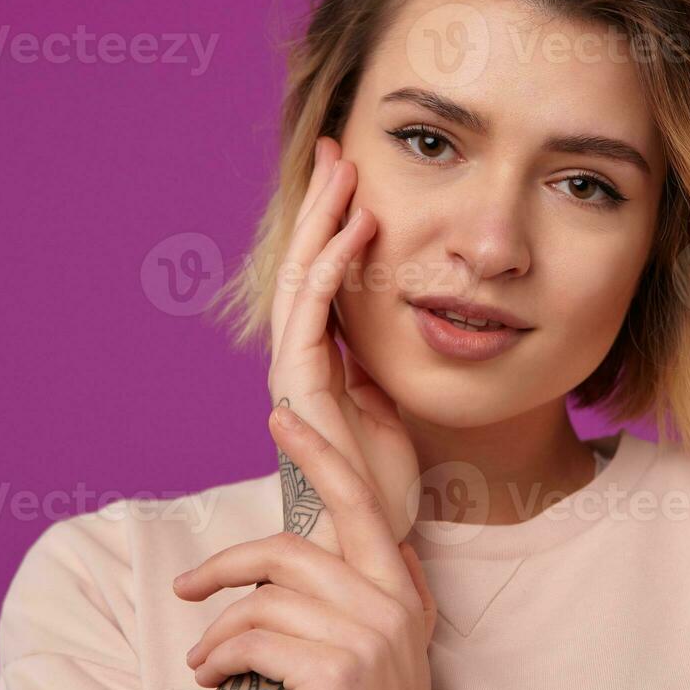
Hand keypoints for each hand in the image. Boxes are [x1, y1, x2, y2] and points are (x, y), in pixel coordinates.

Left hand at [176, 408, 445, 689]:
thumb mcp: (401, 650)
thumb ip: (397, 593)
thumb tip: (388, 545)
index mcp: (401, 589)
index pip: (359, 501)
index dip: (319, 454)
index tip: (280, 416)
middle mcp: (390, 603)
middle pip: (290, 550)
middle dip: (226, 563)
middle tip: (185, 587)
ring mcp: (367, 636)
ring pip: (264, 601)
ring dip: (217, 631)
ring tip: (204, 659)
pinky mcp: (337, 672)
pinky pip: (255, 642)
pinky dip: (220, 657)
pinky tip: (211, 677)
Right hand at [271, 135, 420, 554]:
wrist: (368, 539)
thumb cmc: (381, 481)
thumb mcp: (388, 403)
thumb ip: (378, 362)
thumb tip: (393, 320)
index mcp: (320, 358)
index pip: (320, 276)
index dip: (332, 224)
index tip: (352, 177)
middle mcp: (299, 358)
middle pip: (302, 265)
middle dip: (319, 205)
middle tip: (336, 149)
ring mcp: (295, 372)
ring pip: (301, 278)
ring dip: (323, 220)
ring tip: (344, 169)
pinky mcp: (302, 387)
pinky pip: (314, 313)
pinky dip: (333, 267)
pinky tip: (355, 228)